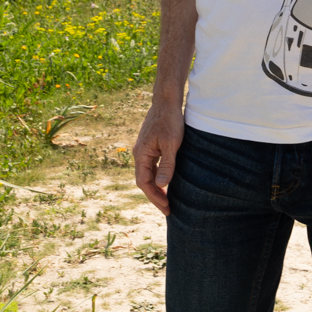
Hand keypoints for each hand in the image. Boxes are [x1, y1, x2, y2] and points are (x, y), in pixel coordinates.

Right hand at [133, 100, 185, 214]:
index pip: (144, 182)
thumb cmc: (170, 120)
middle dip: (155, 196)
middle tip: (168, 209)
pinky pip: (152, 166)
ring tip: (168, 200)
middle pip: (144, 180)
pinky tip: (167, 182)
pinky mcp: (151, 146)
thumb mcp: (171, 144)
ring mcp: (144, 149)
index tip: (166, 207)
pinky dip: (158, 177)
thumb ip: (167, 165)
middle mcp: (139, 153)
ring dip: (156, 188)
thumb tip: (161, 186)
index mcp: (141, 154)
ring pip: (148, 174)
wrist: (166, 101)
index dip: (154, 197)